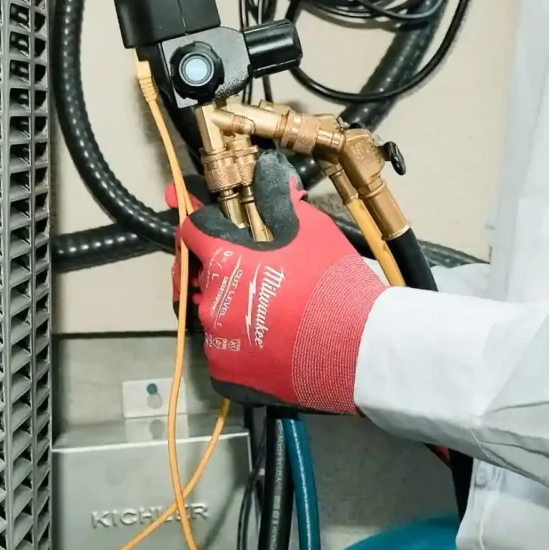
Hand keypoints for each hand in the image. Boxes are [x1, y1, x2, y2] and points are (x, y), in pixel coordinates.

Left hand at [181, 153, 387, 413]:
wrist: (357, 349)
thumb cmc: (333, 284)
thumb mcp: (310, 227)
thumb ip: (278, 201)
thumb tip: (269, 176)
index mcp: (223, 260)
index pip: (191, 231)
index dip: (198, 222)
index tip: (192, 214)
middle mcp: (210, 301)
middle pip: (201, 276)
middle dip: (218, 270)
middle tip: (253, 273)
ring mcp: (216, 341)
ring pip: (213, 315)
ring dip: (231, 308)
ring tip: (269, 311)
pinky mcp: (225, 374)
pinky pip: (223, 352)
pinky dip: (239, 345)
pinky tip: (269, 340)